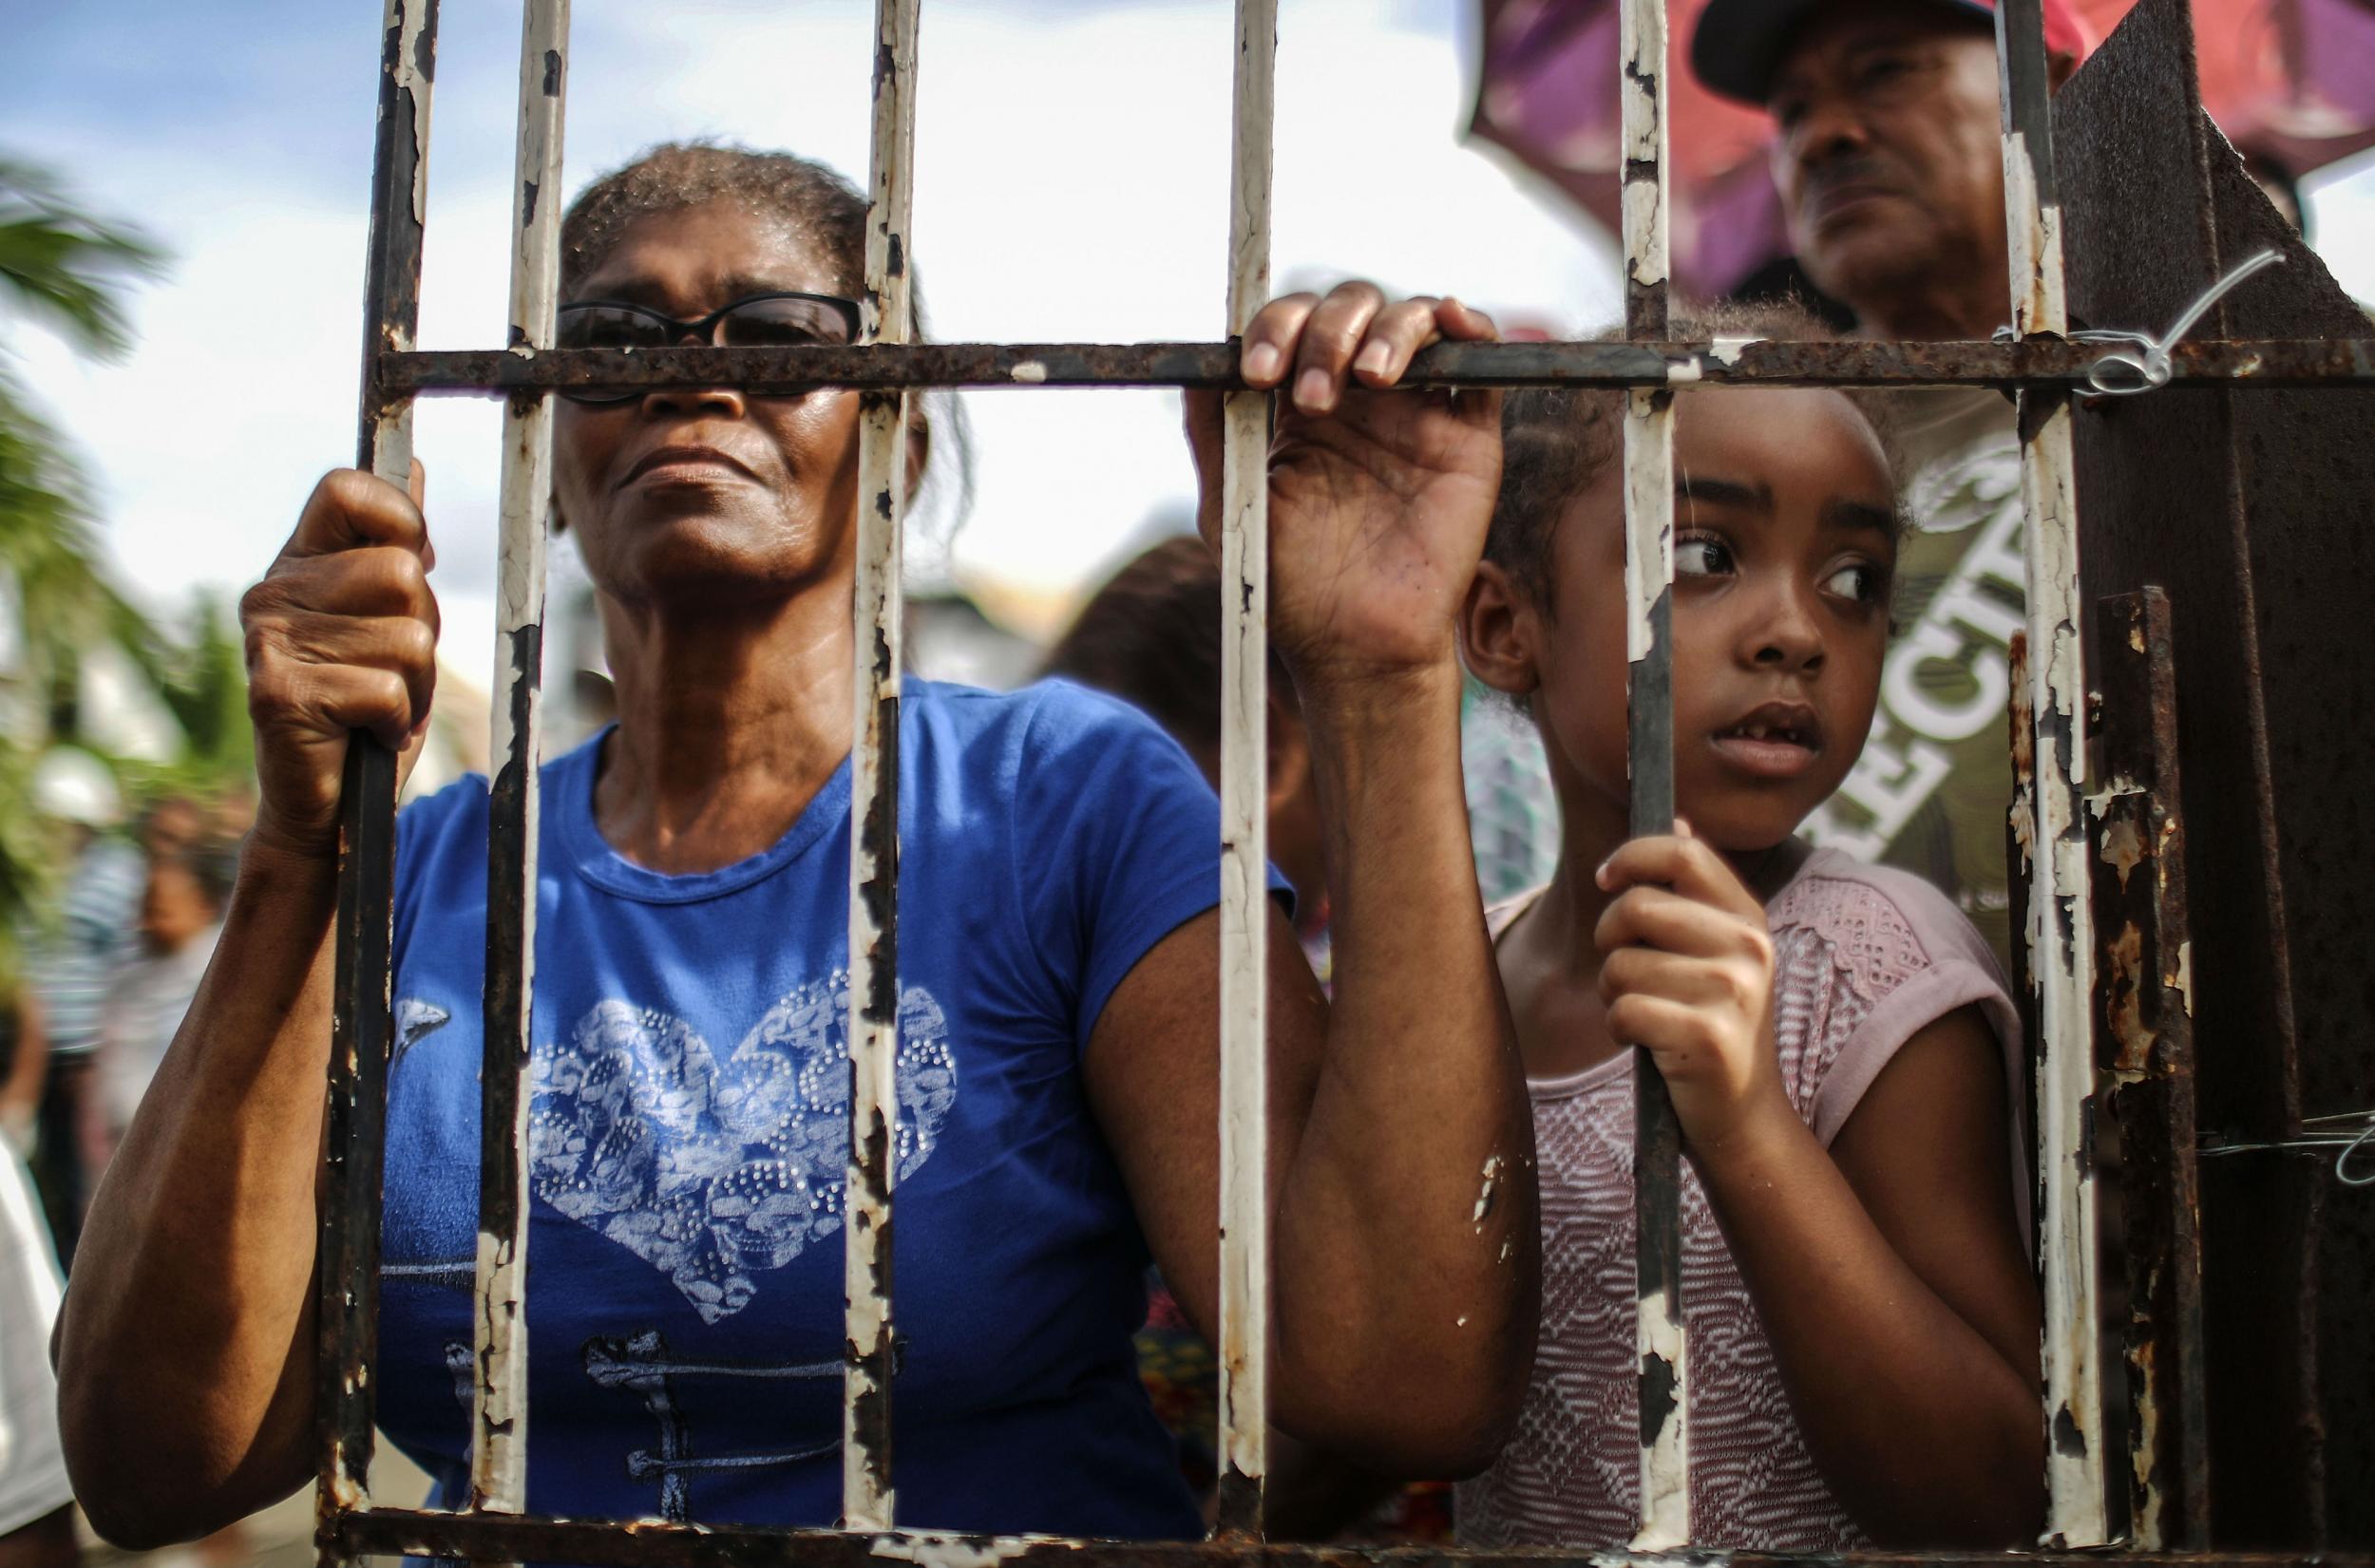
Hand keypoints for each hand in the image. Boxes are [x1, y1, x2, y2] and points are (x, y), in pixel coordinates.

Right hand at [238, 466, 439, 861]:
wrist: (324, 802)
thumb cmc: (364, 705)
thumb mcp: (387, 618)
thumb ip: (394, 547)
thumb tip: (416, 466)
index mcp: (299, 561)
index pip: (347, 488)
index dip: (400, 520)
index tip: (412, 568)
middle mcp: (272, 590)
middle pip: (400, 572)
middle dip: (423, 627)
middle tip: (395, 668)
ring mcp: (269, 640)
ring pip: (407, 637)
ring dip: (416, 683)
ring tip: (381, 704)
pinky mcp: (277, 693)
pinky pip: (388, 688)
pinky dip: (397, 719)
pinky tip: (367, 732)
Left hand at [1184, 283, 1501, 693]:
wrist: (1354, 647)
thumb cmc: (1288, 586)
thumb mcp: (1231, 504)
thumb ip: (1213, 431)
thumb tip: (1200, 360)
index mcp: (1299, 406)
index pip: (1293, 327)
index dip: (1276, 329)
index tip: (1257, 373)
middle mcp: (1358, 398)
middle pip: (1351, 309)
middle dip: (1327, 332)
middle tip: (1313, 394)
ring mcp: (1415, 412)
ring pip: (1412, 320)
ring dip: (1387, 328)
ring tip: (1370, 376)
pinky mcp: (1467, 437)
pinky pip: (1480, 365)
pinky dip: (1469, 326)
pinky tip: (1446, 322)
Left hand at [1594, 824, 1791, 1152]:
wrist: (1741, 1114)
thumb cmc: (1711, 1022)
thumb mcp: (1716, 950)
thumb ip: (1696, 890)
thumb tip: (1678, 815)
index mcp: (1748, 917)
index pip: (1683, 851)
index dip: (1631, 856)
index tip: (1606, 880)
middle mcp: (1749, 947)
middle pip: (1636, 905)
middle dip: (1609, 938)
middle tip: (1626, 970)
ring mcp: (1733, 992)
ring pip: (1621, 963)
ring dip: (1614, 991)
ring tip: (1646, 1012)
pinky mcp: (1708, 1037)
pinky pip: (1624, 1010)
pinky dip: (1619, 1028)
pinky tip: (1648, 1043)